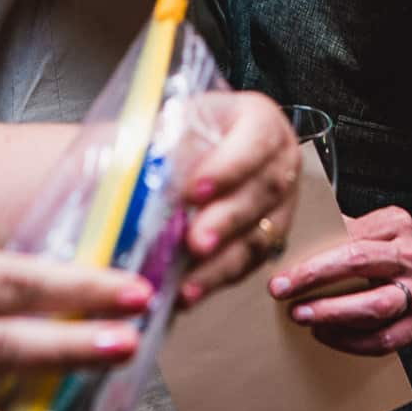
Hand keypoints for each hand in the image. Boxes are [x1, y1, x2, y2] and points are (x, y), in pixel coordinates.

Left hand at [177, 92, 303, 306]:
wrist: (192, 151)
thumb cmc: (178, 133)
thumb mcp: (169, 123)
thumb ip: (157, 142)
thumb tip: (130, 169)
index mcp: (258, 120)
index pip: (255, 140)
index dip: (228, 167)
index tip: (195, 191)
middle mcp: (279, 160)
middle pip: (261, 193)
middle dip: (225, 221)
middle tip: (195, 243)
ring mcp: (281, 201)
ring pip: (259, 235)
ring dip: (221, 262)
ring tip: (188, 283)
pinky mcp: (270, 236)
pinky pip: (250, 263)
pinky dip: (218, 278)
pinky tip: (190, 290)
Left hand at [266, 206, 411, 355]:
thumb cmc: (388, 251)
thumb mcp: (370, 229)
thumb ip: (337, 233)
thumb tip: (290, 245)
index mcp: (396, 225)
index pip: (349, 238)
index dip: (313, 259)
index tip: (281, 274)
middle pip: (361, 265)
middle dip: (316, 279)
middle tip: (283, 293)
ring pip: (375, 306)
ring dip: (332, 313)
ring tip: (302, 316)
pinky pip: (383, 340)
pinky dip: (350, 341)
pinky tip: (325, 334)